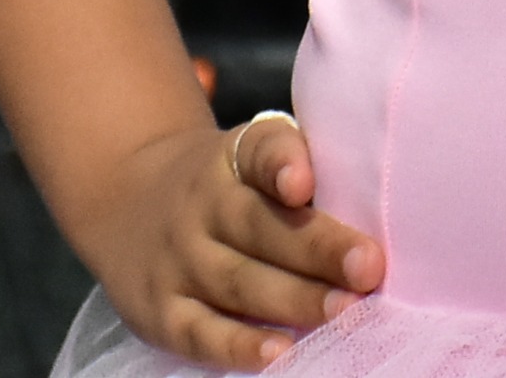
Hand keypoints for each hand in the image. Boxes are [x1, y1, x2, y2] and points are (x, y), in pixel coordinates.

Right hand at [94, 111, 383, 371]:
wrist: (126, 201)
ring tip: (344, 311)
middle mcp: (202, 206)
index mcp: (232, 158)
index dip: (282, 162)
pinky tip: (280, 354)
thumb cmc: (224, 186)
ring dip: (294, 299)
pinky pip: (201, 332)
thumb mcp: (250, 156)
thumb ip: (301, 170)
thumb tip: (379, 205)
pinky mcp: (161, 312)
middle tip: (369, 267)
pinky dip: (239, 346)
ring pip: (238, 281)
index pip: (259, 151)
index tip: (304, 181)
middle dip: (317, 248)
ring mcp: (179, 260)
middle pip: (259, 225)